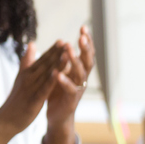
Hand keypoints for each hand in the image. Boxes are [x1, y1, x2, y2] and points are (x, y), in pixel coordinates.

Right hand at [0, 40, 67, 143]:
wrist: (6, 119)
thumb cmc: (16, 99)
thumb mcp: (21, 77)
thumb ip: (27, 61)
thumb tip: (32, 44)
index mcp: (27, 74)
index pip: (41, 60)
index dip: (51, 51)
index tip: (61, 41)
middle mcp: (28, 79)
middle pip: (44, 65)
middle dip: (55, 54)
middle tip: (65, 43)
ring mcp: (30, 89)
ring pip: (44, 75)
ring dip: (55, 64)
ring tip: (65, 55)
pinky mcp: (32, 100)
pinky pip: (42, 90)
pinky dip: (49, 81)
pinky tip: (56, 74)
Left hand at [44, 25, 94, 143]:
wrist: (57, 116)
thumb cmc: (59, 92)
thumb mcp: (61, 73)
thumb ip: (62, 60)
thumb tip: (63, 42)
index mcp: (78, 71)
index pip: (85, 53)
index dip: (86, 41)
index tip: (84, 27)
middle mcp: (81, 79)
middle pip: (87, 61)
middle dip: (85, 48)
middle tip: (82, 36)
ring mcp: (78, 90)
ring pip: (80, 74)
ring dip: (74, 61)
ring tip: (69, 50)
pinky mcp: (71, 101)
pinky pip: (69, 90)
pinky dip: (64, 81)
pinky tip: (58, 73)